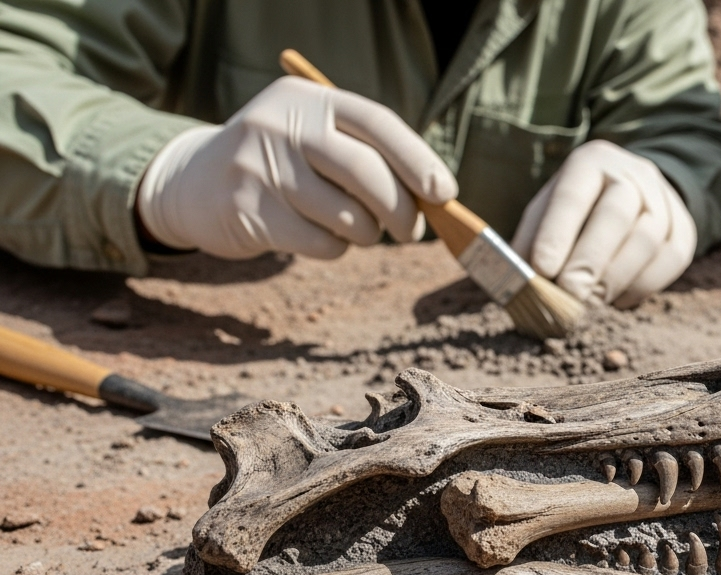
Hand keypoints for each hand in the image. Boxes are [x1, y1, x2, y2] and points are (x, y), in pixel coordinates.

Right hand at [137, 76, 457, 259]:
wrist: (194, 182)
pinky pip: (320, 242)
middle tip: (411, 231)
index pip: (378, 123)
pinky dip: (334, 248)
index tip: (444, 193)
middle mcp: (281, 124)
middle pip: (366, 172)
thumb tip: (435, 198)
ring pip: (346, 215)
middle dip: (401, 210)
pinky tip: (319, 236)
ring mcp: (259, 166)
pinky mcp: (247, 210)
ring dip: (366, 233)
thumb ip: (368, 156)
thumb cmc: (282, 165)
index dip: (418, 160)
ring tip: (356, 229)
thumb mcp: (316, 139)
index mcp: (308, 99)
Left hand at [511, 140, 694, 308]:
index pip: (573, 195)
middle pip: (616, 215)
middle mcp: (632, 174)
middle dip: (590, 260)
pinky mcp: (684, 229)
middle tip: (570, 296)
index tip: (541, 270)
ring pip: (647, 240)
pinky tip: (616, 300)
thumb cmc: (574, 213)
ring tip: (590, 304)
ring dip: (615, 279)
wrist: (631, 197)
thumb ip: (531, 245)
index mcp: (590, 163)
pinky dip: (642, 287)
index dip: (557, 233)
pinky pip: (671, 260)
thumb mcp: (546, 214)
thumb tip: (519, 287)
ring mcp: (664, 200)